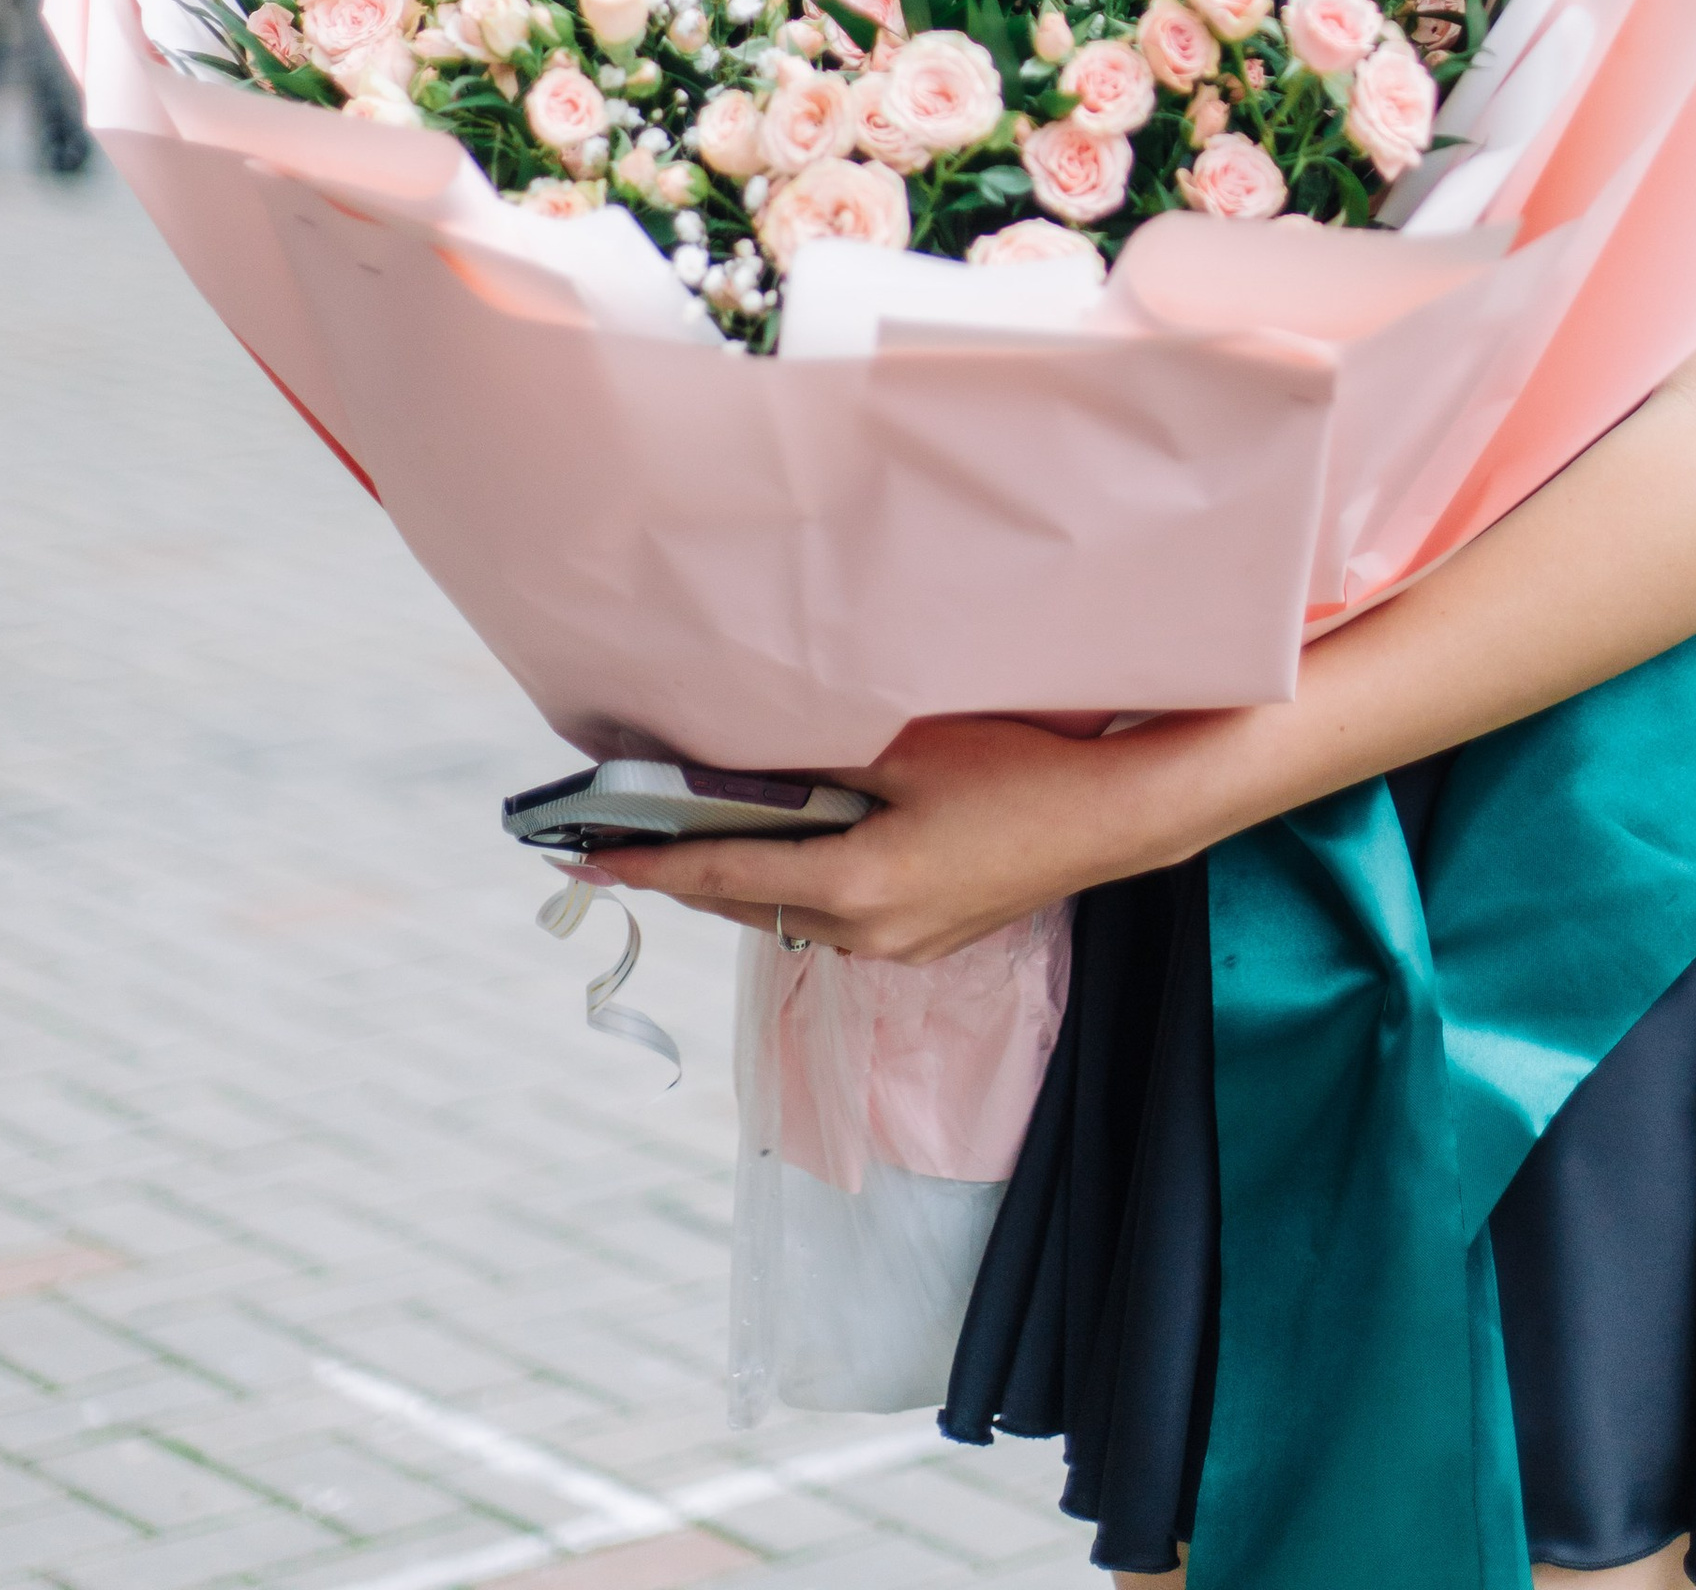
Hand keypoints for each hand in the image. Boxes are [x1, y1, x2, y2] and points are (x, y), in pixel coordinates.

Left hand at [577, 713, 1175, 964]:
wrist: (1114, 817)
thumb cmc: (1018, 768)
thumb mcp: (910, 748)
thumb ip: (822, 759)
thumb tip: (747, 757)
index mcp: (856, 885)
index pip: (722, 878)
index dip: (647, 866)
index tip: (581, 858)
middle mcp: (868, 934)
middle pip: (748, 904)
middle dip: (686, 874)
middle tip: (623, 841)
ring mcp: (901, 948)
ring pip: (791, 914)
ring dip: (745, 879)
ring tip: (698, 836)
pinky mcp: (928, 942)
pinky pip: (836, 918)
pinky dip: (799, 885)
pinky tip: (796, 846)